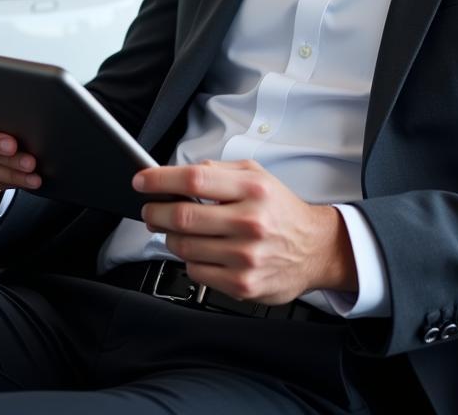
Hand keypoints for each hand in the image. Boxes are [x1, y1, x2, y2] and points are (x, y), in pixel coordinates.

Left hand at [134, 159, 356, 304]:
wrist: (316, 249)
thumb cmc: (280, 209)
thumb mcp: (256, 175)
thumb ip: (218, 171)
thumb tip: (178, 174)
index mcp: (252, 190)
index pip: (194, 180)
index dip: (160, 179)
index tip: (141, 180)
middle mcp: (250, 223)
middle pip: (183, 216)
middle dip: (156, 211)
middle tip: (150, 209)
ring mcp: (246, 257)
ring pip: (184, 247)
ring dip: (170, 237)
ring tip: (177, 230)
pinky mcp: (243, 285)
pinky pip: (196, 272)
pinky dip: (190, 260)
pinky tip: (202, 251)